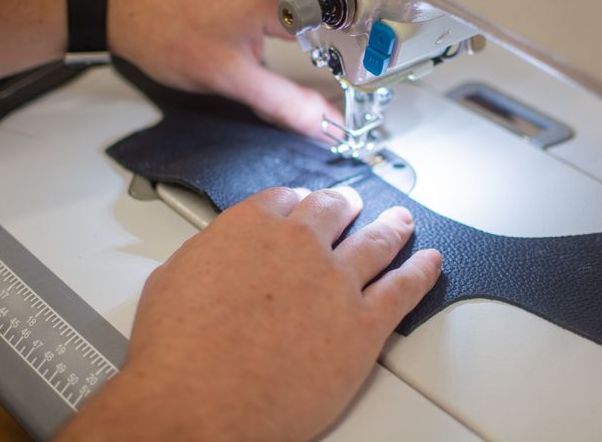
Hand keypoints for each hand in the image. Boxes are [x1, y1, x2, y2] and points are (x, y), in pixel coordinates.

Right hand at [56, 187, 441, 441]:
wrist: (201, 402)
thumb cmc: (178, 351)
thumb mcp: (171, 280)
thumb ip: (206, 255)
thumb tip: (214, 255)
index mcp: (252, 227)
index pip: (285, 200)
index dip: (297, 202)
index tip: (303, 204)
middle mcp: (300, 246)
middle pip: (334, 211)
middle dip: (344, 206)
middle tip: (352, 204)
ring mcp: (336, 282)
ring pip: (377, 241)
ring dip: (392, 227)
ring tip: (401, 221)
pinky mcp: (363, 326)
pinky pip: (404, 289)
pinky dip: (421, 272)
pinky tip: (429, 263)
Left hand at [109, 0, 341, 137]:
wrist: (121, 8)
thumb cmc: (162, 28)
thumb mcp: (229, 77)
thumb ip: (281, 103)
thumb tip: (320, 123)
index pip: (338, 35)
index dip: (347, 73)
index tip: (346, 103)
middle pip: (323, 32)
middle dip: (324, 68)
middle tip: (321, 100)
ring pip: (301, 30)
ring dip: (300, 57)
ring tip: (286, 77)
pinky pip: (279, 23)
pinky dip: (279, 46)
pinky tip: (260, 58)